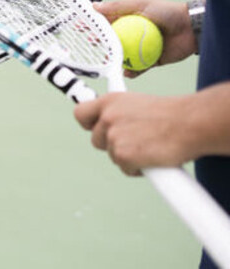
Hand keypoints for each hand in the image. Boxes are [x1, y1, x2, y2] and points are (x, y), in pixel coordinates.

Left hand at [74, 92, 191, 175]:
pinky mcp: (123, 155)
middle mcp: (107, 117)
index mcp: (110, 101)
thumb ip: (121, 114)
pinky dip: (138, 169)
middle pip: (97, 140)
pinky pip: (125, 169)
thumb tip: (115, 126)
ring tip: (150, 148)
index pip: (80, 113)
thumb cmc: (172, 115)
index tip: (93, 128)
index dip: (88, 124)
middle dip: (113, 144)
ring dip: (128, 156)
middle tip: (135, 143)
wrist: (191, 123)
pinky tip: (152, 159)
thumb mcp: (139, 104)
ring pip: (112, 155)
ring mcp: (113, 137)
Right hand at [94, 0, 194, 76]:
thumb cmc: (167, 11)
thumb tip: (94, 6)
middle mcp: (132, 34)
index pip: (106, 22)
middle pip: (111, 41)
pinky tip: (127, 71)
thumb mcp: (140, 4)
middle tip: (93, 43)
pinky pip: (138, 68)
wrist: (192, 28)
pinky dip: (132, 71)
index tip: (80, 27)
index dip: (93, 25)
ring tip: (108, 60)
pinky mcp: (150, 61)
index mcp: (127, 20)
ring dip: (115, 60)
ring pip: (122, 56)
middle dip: (101, 44)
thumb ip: (117, 6)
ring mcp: (140, 49)